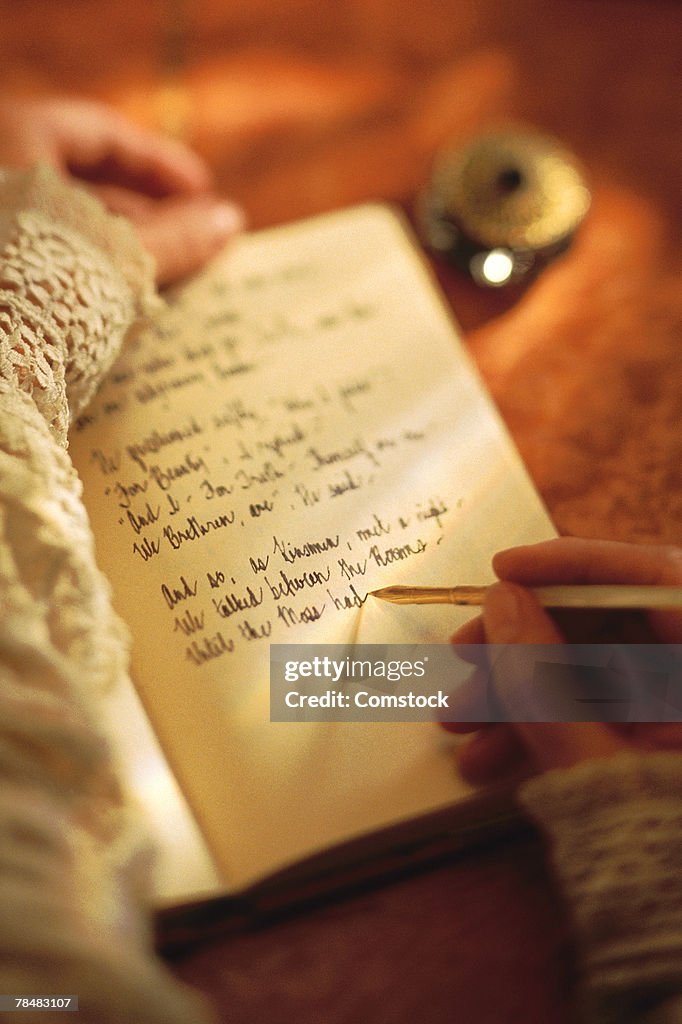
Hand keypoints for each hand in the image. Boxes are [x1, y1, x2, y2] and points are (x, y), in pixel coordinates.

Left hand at [0, 96, 243, 284]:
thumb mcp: (117, 261)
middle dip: (144, 212)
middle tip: (195, 243)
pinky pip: (43, 262)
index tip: (205, 194)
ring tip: (169, 280)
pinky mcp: (0, 281)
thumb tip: (229, 222)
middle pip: (79, 181)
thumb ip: (176, 238)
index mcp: (12, 142)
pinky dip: (86, 274)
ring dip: (119, 247)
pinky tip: (121, 305)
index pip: (98, 132)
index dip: (159, 163)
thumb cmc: (38, 294)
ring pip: (60, 226)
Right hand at [444, 538, 681, 782]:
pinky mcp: (660, 742)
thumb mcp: (600, 773)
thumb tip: (503, 603)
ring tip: (458, 721)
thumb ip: (546, 688)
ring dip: (522, 691)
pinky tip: (492, 755)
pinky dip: (548, 727)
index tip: (503, 569)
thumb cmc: (666, 866)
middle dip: (526, 641)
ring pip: (597, 673)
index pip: (655, 578)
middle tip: (463, 658)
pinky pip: (602, 716)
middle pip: (614, 625)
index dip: (573, 565)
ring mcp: (677, 709)